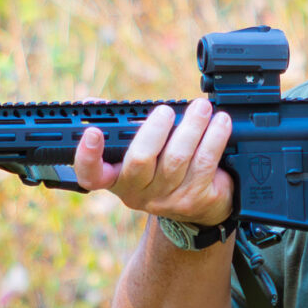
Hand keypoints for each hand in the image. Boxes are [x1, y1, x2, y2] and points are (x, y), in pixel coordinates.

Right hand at [74, 96, 234, 228]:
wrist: (200, 205)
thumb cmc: (163, 166)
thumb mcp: (138, 150)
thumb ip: (121, 127)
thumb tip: (94, 103)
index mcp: (116, 178)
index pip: (91, 174)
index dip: (87, 155)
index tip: (93, 132)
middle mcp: (138, 193)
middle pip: (140, 160)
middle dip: (154, 130)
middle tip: (166, 110)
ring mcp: (167, 199)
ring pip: (177, 159)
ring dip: (192, 127)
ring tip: (202, 108)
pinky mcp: (196, 199)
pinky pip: (205, 164)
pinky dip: (214, 139)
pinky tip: (221, 124)